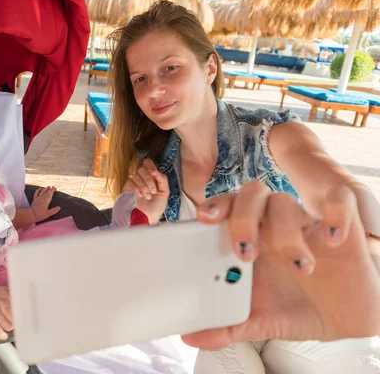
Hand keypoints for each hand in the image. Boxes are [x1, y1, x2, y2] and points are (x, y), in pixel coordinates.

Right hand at [0, 286, 13, 343]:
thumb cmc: (0, 295)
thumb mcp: (8, 292)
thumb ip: (15, 299)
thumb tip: (26, 306)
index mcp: (2, 300)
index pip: (8, 311)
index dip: (13, 319)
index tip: (18, 324)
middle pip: (2, 321)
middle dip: (8, 327)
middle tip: (12, 328)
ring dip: (0, 334)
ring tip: (4, 336)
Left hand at [31, 186, 60, 222]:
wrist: (31, 215)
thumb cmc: (40, 215)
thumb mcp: (48, 214)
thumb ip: (54, 210)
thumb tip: (59, 207)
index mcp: (46, 202)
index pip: (50, 195)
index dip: (52, 191)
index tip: (54, 188)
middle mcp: (42, 199)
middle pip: (47, 193)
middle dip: (50, 189)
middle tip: (53, 187)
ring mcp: (38, 198)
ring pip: (42, 192)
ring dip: (45, 189)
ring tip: (48, 186)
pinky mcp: (34, 199)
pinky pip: (36, 193)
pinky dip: (38, 190)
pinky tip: (40, 188)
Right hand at [122, 159, 169, 224]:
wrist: (148, 218)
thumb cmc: (156, 207)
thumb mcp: (165, 192)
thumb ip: (162, 180)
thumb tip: (155, 171)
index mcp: (151, 177)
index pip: (147, 163)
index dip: (149, 165)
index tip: (154, 172)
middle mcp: (142, 179)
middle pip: (142, 169)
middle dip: (149, 180)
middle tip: (153, 190)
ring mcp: (134, 183)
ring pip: (136, 176)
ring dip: (144, 187)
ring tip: (148, 197)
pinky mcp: (127, 189)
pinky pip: (130, 183)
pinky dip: (137, 189)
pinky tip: (140, 196)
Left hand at [183, 183, 379, 348]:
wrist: (341, 319)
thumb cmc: (293, 309)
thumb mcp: (260, 321)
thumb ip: (228, 326)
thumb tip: (192, 338)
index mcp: (247, 240)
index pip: (225, 208)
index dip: (214, 207)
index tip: (204, 218)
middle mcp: (270, 225)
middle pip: (250, 195)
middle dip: (243, 217)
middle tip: (246, 253)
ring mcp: (303, 222)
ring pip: (284, 200)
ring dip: (286, 231)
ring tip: (299, 267)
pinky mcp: (340, 225)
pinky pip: (339, 200)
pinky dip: (336, 215)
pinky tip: (332, 240)